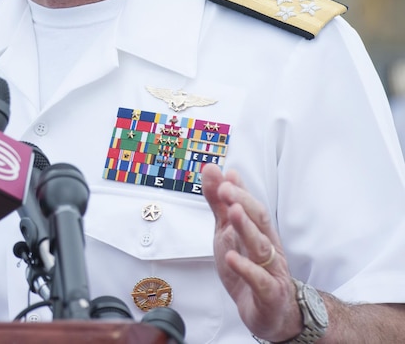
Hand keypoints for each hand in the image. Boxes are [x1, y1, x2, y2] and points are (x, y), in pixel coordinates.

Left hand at [200, 163, 300, 340]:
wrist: (270, 314)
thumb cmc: (249, 268)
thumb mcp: (227, 234)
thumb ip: (220, 205)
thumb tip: (213, 171)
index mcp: (259, 232)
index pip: (252, 206)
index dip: (240, 190)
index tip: (226, 174)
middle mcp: (268, 247)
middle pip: (260, 221)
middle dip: (243, 202)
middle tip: (226, 189)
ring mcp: (271, 271)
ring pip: (260, 246)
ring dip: (247, 228)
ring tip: (233, 212)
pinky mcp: (269, 294)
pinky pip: (259, 280)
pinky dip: (246, 268)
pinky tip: (231, 258)